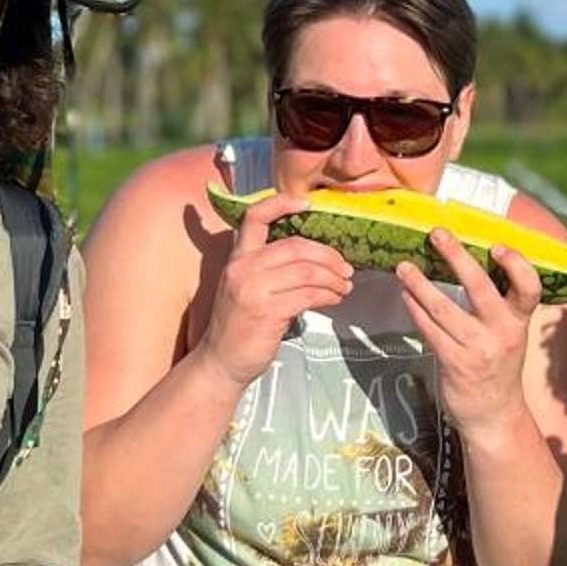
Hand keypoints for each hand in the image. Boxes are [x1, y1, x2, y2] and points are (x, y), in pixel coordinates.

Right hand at [196, 192, 353, 391]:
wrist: (221, 363)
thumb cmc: (239, 326)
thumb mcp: (247, 288)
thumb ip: (271, 270)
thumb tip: (316, 260)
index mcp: (238, 258)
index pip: (255, 217)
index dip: (282, 203)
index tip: (308, 203)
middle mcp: (242, 268)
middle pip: (295, 246)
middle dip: (327, 255)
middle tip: (345, 268)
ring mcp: (252, 289)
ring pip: (306, 271)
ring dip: (333, 278)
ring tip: (344, 286)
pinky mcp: (266, 312)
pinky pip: (307, 295)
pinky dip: (327, 295)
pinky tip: (334, 300)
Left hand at [397, 229, 542, 440]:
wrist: (494, 416)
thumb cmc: (499, 367)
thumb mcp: (510, 335)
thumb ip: (499, 305)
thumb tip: (472, 263)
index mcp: (519, 321)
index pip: (529, 287)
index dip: (516, 265)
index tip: (497, 246)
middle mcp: (502, 332)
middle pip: (479, 286)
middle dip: (456, 256)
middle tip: (437, 234)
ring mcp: (477, 348)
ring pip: (443, 307)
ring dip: (420, 284)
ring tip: (404, 267)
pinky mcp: (454, 362)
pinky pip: (429, 329)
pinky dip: (415, 309)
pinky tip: (406, 296)